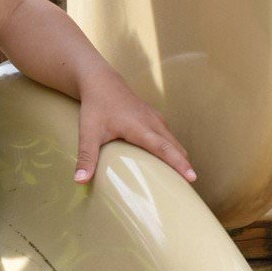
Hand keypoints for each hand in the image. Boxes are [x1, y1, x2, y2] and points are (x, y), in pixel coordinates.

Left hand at [74, 66, 195, 184]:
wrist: (101, 82)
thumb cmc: (95, 107)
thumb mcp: (88, 133)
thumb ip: (86, 157)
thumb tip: (79, 181)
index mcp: (140, 127)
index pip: (164, 148)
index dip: (179, 164)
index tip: (192, 177)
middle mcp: (153, 122)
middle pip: (175, 147)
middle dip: (184, 166)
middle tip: (188, 189)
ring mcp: (156, 119)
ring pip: (174, 142)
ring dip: (180, 158)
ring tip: (181, 180)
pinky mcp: (155, 118)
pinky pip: (169, 137)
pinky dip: (173, 150)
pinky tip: (169, 162)